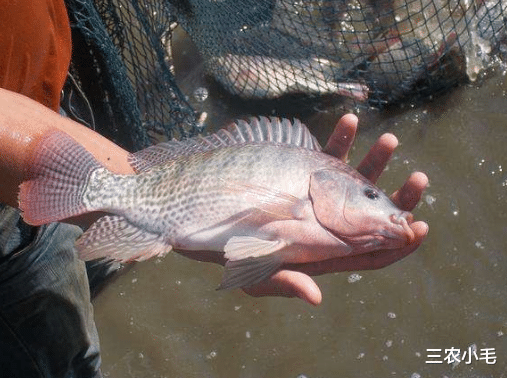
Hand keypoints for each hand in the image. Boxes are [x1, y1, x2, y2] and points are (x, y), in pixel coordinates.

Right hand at [242, 114, 428, 304]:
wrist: (215, 219)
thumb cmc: (235, 255)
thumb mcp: (256, 276)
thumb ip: (287, 284)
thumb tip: (316, 298)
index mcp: (327, 252)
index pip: (372, 253)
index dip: (399, 244)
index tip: (418, 228)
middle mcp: (330, 225)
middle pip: (375, 215)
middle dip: (399, 198)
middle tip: (419, 179)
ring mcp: (319, 197)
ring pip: (356, 180)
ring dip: (375, 159)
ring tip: (389, 139)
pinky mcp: (304, 174)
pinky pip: (327, 155)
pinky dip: (339, 138)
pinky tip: (348, 120)